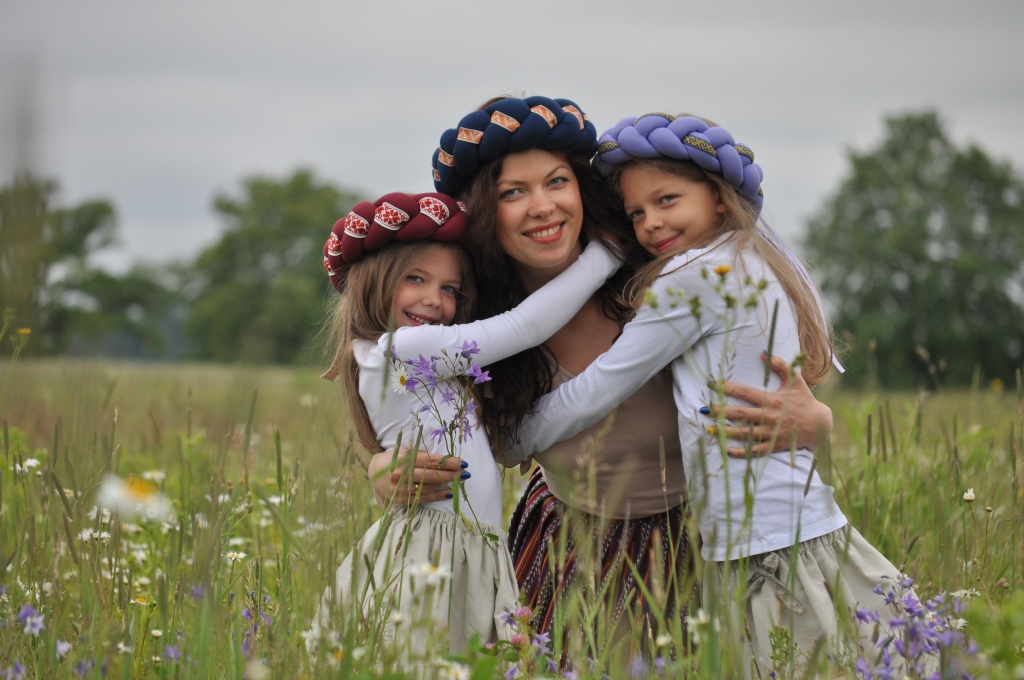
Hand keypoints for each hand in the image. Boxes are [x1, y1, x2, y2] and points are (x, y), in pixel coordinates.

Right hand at [367, 448, 467, 504]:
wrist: (373, 474)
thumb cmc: (392, 459)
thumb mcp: (404, 451)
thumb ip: (420, 456)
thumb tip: (444, 460)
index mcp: (403, 459)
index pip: (431, 461)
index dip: (448, 462)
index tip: (462, 462)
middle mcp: (402, 475)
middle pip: (431, 475)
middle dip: (451, 474)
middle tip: (465, 473)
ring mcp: (401, 489)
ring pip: (428, 487)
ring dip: (446, 484)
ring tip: (460, 481)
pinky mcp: (401, 499)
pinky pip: (422, 498)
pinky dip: (437, 496)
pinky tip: (449, 493)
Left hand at [704, 353, 832, 457]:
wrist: (821, 424)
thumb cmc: (804, 400)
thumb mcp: (795, 380)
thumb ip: (780, 365)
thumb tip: (763, 352)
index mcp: (771, 400)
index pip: (744, 392)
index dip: (726, 388)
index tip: (711, 384)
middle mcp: (769, 417)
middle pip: (740, 414)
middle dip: (720, 412)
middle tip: (703, 409)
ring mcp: (771, 433)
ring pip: (745, 434)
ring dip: (725, 432)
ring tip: (709, 430)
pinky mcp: (774, 445)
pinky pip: (755, 451)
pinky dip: (741, 452)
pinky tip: (727, 451)